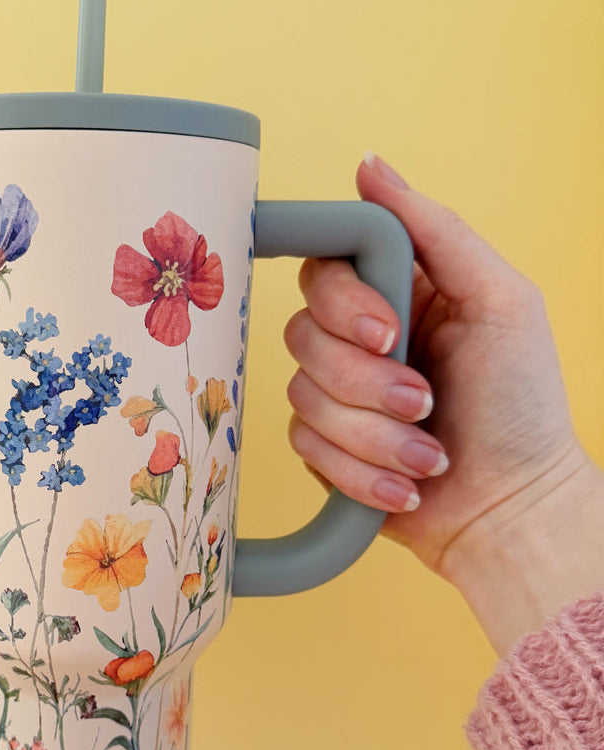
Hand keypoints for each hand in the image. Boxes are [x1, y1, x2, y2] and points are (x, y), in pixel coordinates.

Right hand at [285, 154, 603, 652]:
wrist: (513, 508)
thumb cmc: (520, 406)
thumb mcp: (499, 300)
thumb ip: (434, 230)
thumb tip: (369, 167)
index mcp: (399, 296)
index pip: (326, 271)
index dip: (344, 304)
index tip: (389, 332)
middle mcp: (361, 342)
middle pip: (303, 333)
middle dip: (365, 379)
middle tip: (423, 400)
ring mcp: (339, 398)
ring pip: (303, 396)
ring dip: (374, 435)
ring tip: (429, 454)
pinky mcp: (326, 449)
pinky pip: (308, 447)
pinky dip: (363, 471)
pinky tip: (407, 485)